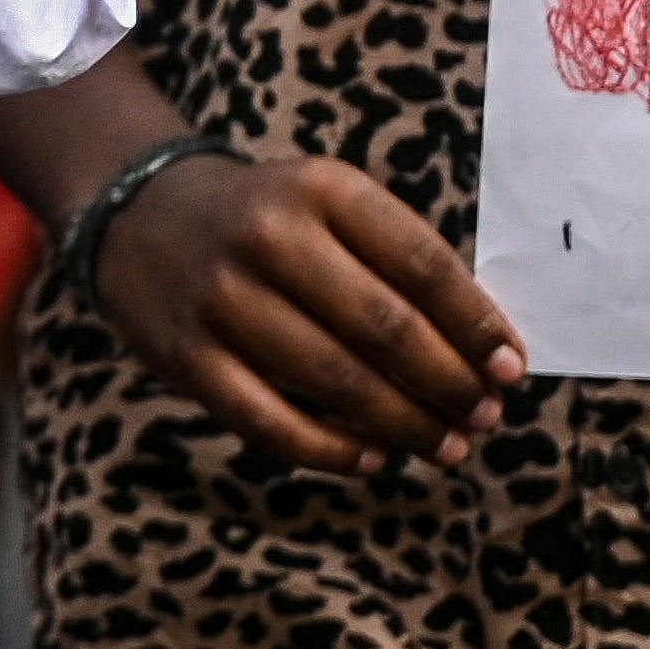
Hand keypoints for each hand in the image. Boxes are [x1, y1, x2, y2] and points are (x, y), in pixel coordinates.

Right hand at [92, 149, 528, 473]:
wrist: (136, 212)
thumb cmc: (265, 218)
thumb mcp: (328, 201)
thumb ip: (396, 259)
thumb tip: (483, 350)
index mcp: (320, 189)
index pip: (422, 264)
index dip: (476, 325)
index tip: (513, 368)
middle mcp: (268, 238)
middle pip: (385, 328)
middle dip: (450, 383)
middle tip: (487, 417)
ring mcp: (221, 299)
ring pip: (336, 380)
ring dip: (406, 424)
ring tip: (449, 446)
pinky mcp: (185, 356)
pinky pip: (271, 422)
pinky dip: (333, 450)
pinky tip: (376, 458)